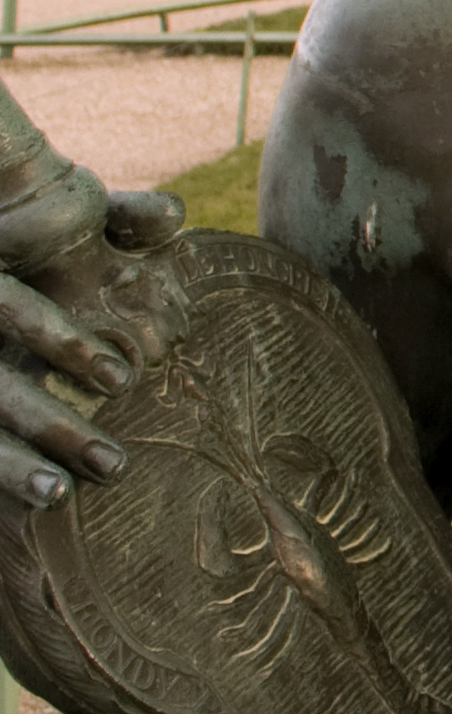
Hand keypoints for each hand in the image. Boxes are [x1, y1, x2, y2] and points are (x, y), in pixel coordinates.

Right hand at [0, 96, 187, 509]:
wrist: (3, 247)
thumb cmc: (36, 237)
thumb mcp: (71, 219)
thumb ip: (117, 217)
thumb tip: (173, 213)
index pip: (10, 306)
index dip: (60, 342)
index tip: (122, 381)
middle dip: (48, 423)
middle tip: (114, 463)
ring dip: (10, 465)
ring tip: (60, 494)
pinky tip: (36, 499)